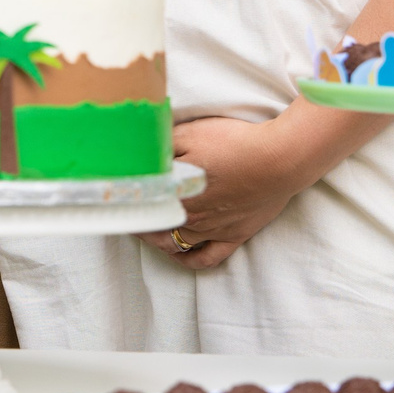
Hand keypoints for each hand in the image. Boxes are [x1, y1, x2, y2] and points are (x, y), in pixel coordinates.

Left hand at [138, 114, 334, 270]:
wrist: (279, 159)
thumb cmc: (235, 143)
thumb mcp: (190, 132)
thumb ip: (161, 144)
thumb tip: (137, 151)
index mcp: (176, 194)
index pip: (141, 207)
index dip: (125, 205)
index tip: (114, 200)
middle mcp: (190, 218)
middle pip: (154, 228)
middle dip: (138, 222)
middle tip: (128, 214)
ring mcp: (213, 230)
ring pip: (175, 245)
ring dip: (158, 240)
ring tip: (148, 230)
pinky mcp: (235, 236)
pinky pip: (207, 258)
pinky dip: (188, 260)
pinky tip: (179, 254)